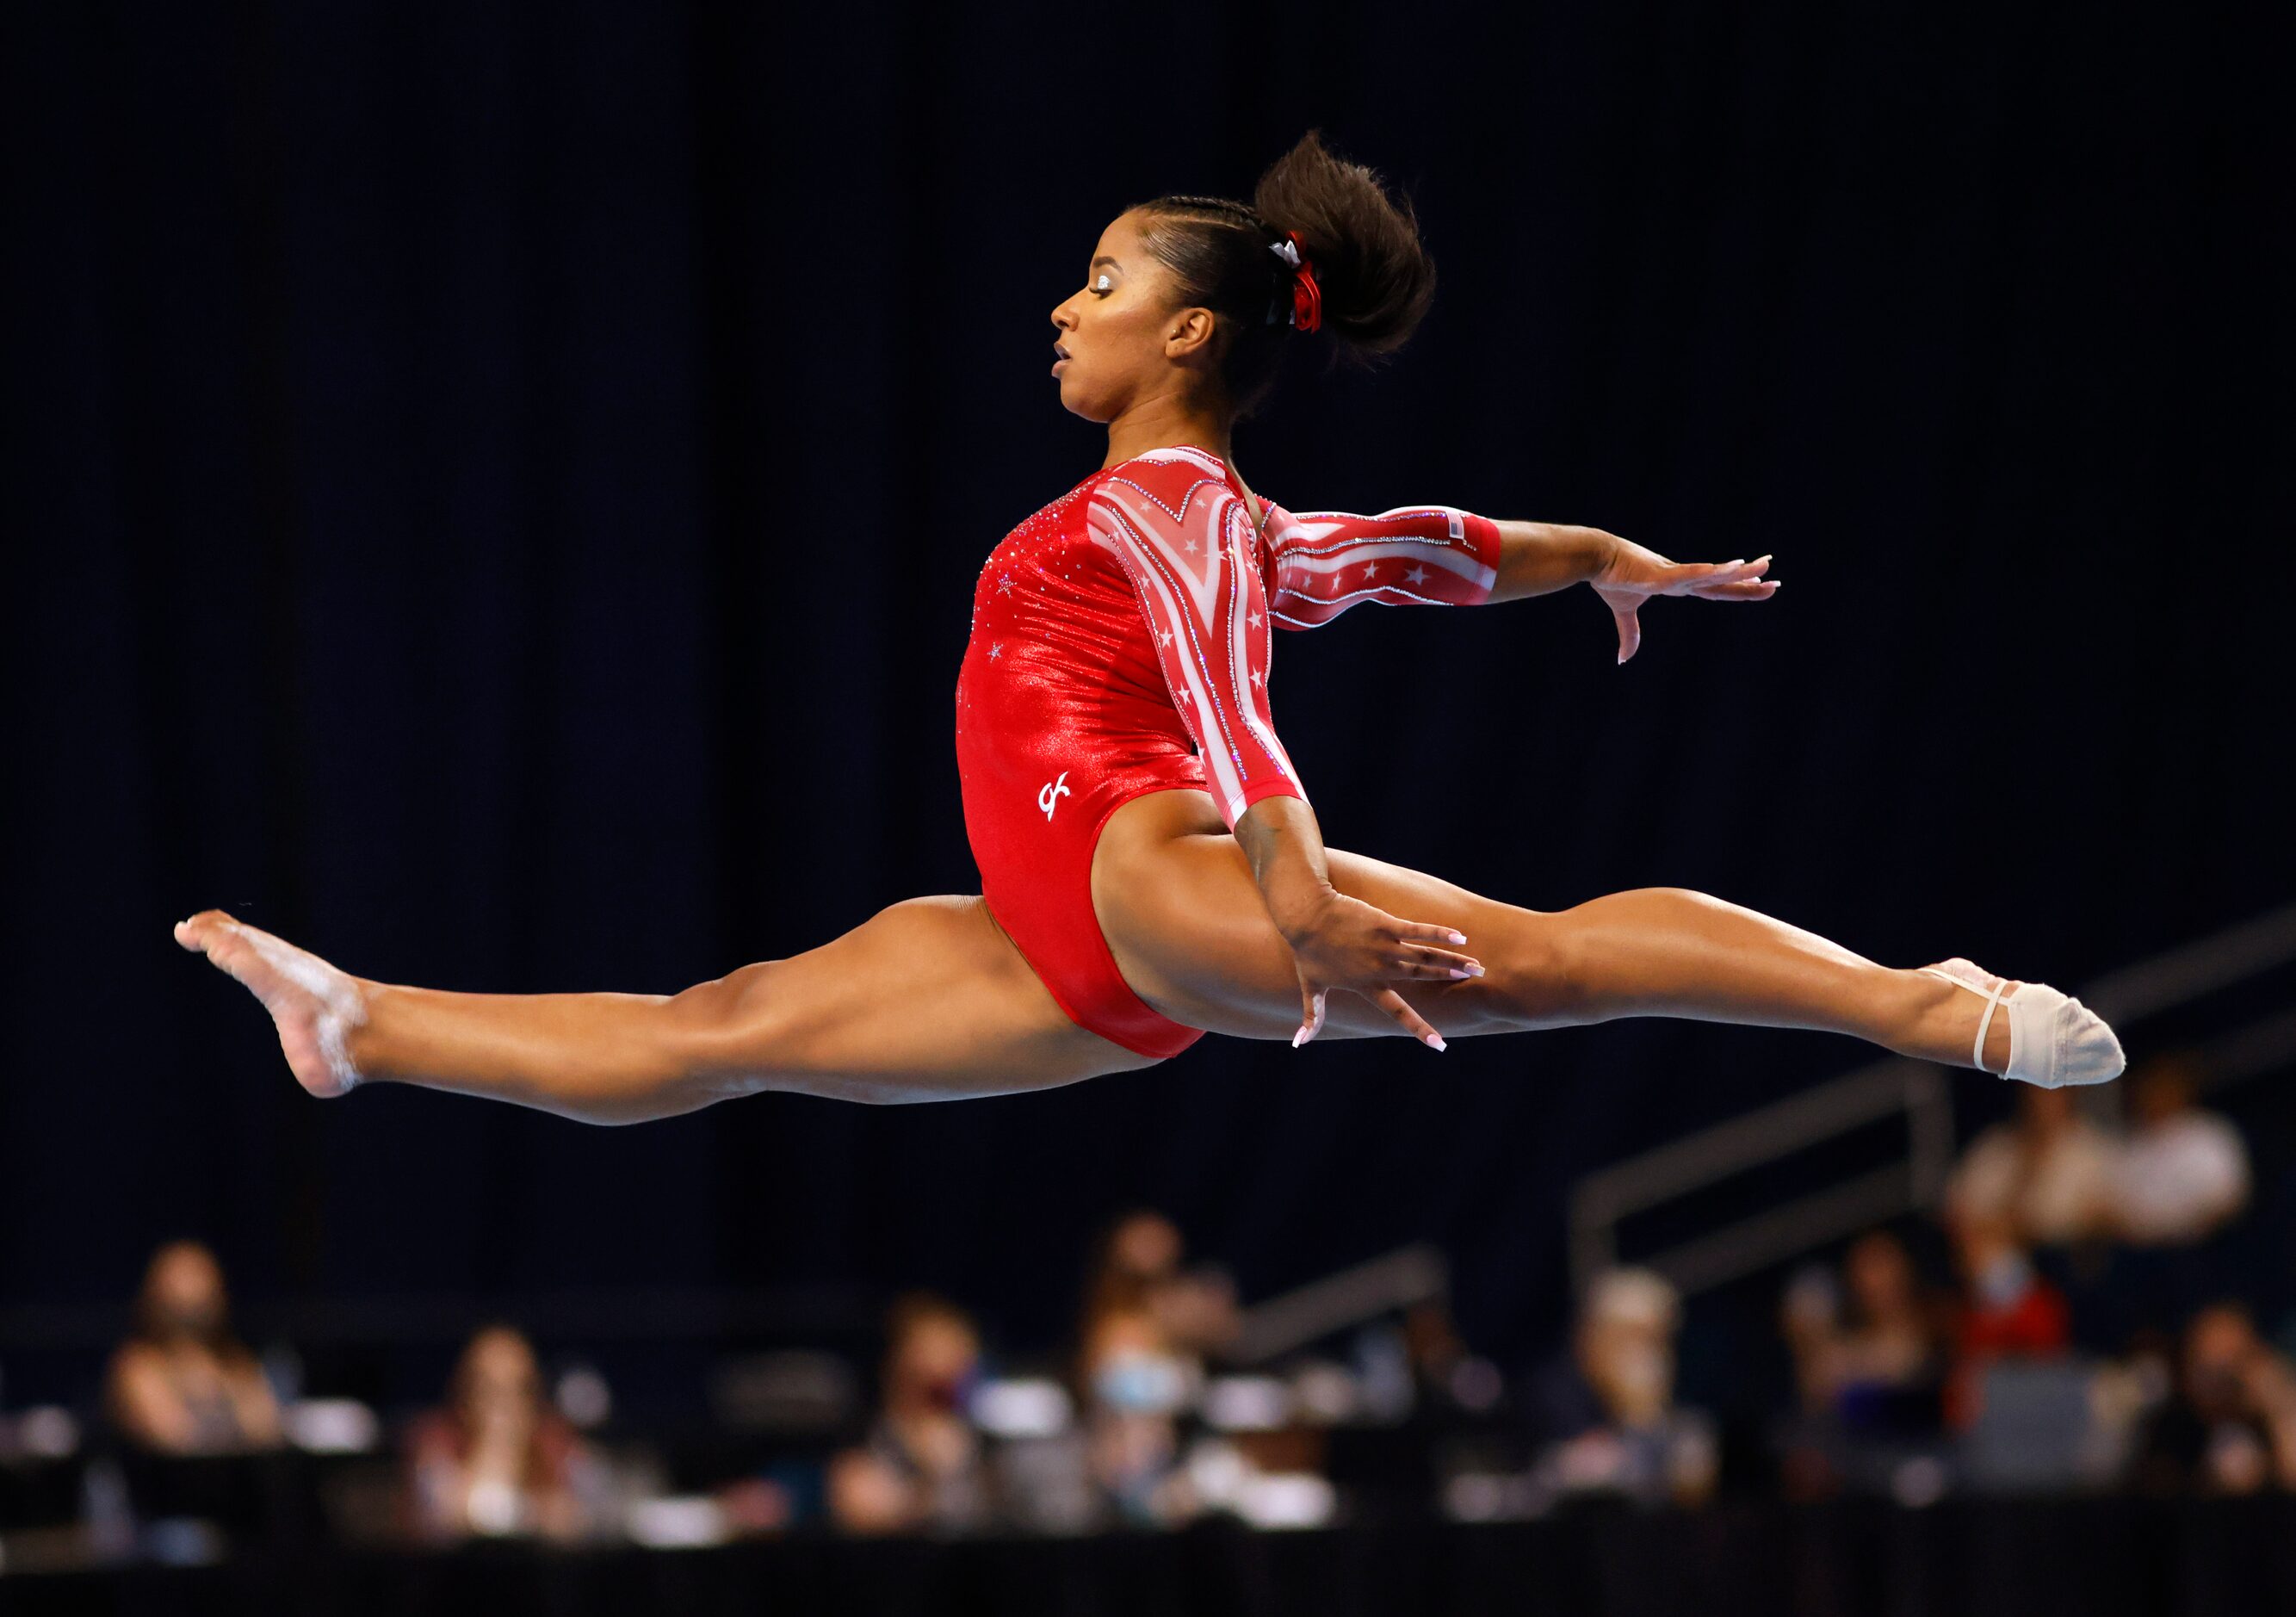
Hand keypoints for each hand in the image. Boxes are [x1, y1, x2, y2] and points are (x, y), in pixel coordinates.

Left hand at [1281, 888, 1483, 1050]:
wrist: (1306, 915)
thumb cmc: (1307, 950)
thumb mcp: (1310, 986)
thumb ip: (1312, 1016)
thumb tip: (1299, 1045)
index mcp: (1367, 985)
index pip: (1397, 1012)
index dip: (1418, 1029)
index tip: (1439, 1045)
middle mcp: (1380, 968)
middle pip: (1422, 977)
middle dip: (1450, 979)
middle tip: (1477, 980)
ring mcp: (1384, 946)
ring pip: (1425, 956)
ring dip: (1452, 961)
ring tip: (1475, 966)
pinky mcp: (1385, 924)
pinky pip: (1417, 930)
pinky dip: (1439, 933)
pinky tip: (1459, 936)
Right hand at [1592, 538, 1777, 663]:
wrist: (1595, 559)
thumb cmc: (1611, 578)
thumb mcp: (1624, 611)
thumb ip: (1629, 635)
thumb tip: (1623, 660)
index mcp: (1678, 585)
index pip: (1715, 589)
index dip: (1737, 589)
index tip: (1760, 584)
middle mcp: (1683, 578)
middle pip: (1723, 582)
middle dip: (1749, 583)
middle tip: (1775, 582)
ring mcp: (1676, 574)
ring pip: (1715, 574)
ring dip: (1740, 572)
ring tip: (1765, 567)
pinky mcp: (1664, 574)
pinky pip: (1694, 573)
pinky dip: (1714, 571)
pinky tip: (1733, 566)